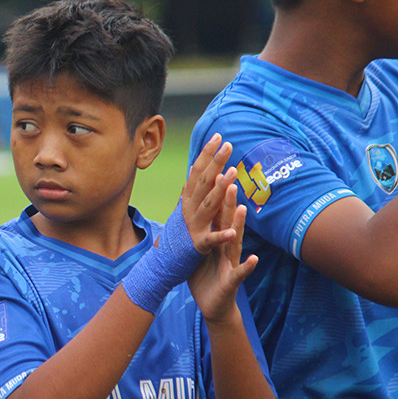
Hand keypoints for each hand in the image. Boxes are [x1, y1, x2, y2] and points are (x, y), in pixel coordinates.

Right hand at [180, 133, 237, 253]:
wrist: (164, 262)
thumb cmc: (179, 234)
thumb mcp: (183, 210)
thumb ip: (190, 194)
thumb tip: (192, 175)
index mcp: (188, 200)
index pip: (197, 171)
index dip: (207, 153)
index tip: (218, 136)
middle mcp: (189, 209)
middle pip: (204, 182)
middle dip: (215, 163)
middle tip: (228, 145)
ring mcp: (194, 225)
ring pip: (208, 204)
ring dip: (220, 188)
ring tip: (233, 173)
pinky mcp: (199, 244)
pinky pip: (211, 239)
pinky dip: (221, 236)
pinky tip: (233, 231)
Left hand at [188, 175, 257, 323]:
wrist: (214, 305)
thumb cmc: (206, 276)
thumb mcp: (200, 249)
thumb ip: (201, 230)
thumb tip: (192, 210)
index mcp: (215, 239)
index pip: (215, 213)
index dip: (214, 194)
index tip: (213, 172)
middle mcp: (225, 246)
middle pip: (226, 220)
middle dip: (228, 200)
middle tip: (230, 177)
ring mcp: (231, 262)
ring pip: (235, 241)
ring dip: (237, 225)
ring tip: (241, 209)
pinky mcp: (232, 281)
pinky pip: (241, 273)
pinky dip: (247, 266)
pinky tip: (254, 259)